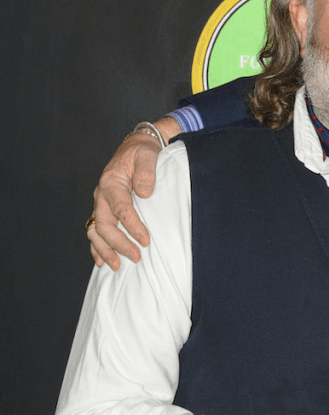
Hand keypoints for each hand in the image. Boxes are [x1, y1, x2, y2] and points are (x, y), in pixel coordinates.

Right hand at [87, 117, 179, 268]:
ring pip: (96, 231)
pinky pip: (96, 231)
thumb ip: (146, 172)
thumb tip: (143, 192)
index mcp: (111, 183)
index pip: (120, 209)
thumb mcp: (147, 156)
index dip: (132, 226)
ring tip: (116, 266)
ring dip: (105, 250)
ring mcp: (101, 204)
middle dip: (118, 244)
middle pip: (104, 225)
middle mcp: (102, 195)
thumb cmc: (142, 153)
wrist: (135, 148)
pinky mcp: (104, 210)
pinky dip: (97, 247)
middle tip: (136, 257)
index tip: (145, 241)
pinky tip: (102, 261)